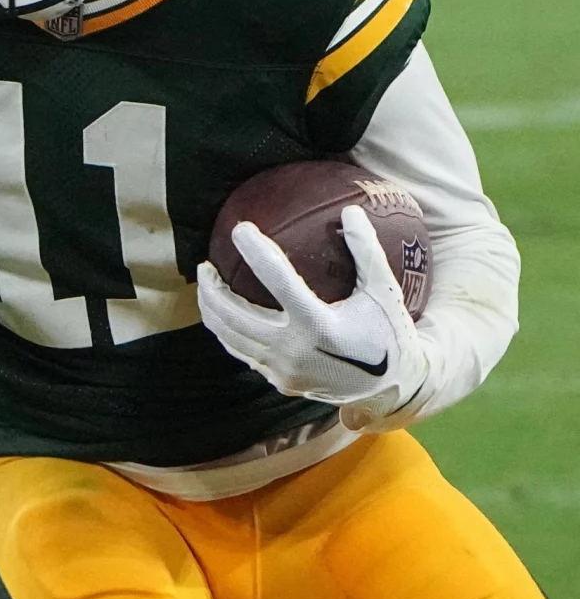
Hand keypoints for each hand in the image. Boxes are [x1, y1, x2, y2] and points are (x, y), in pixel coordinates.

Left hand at [197, 207, 427, 428]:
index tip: (240, 229)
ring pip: (231, 337)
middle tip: (205, 265)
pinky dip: (227, 332)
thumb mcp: (384, 292)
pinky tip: (222, 314)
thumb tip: (352, 209)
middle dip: (212, 288)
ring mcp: (284, 369)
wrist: (393, 389)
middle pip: (235, 314)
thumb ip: (367, 252)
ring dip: (212, 310)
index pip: (277, 279)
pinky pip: (243, 353)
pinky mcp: (280, 381)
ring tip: (207, 286)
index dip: (255, 250)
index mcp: (320, 325)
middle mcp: (295, 350)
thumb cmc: (388, 333)